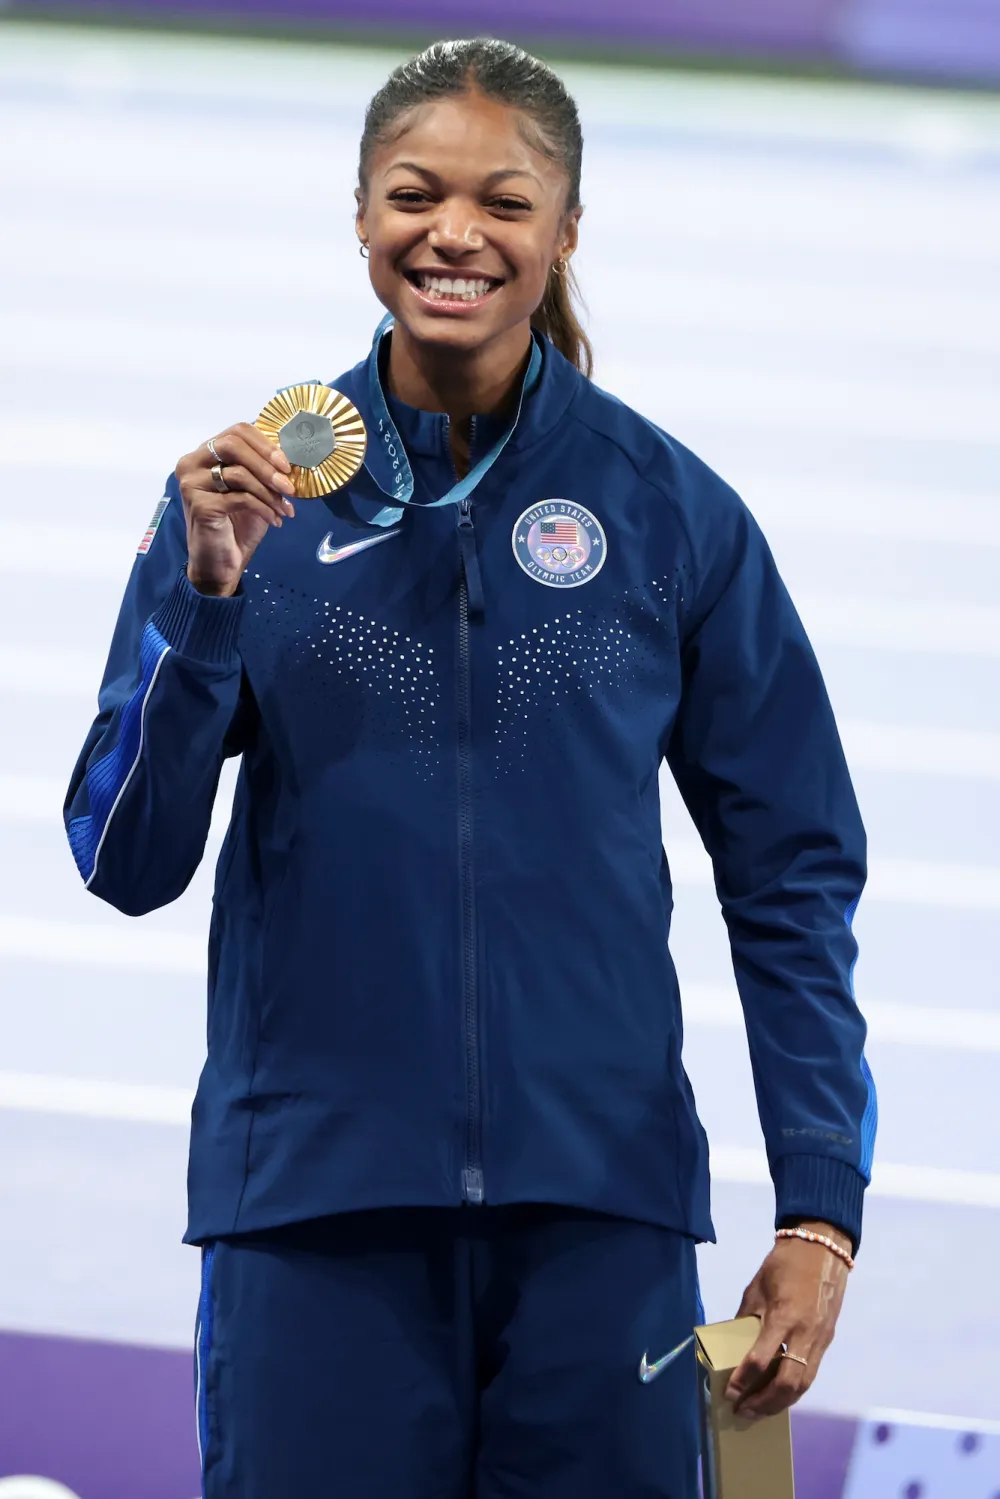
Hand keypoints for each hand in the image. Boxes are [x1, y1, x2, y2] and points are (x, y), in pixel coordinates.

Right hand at [176, 423, 295, 596]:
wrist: (222, 563)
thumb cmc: (238, 525)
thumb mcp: (254, 490)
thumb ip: (263, 468)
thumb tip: (291, 454)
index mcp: (205, 453)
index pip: (237, 431)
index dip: (265, 444)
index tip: (287, 465)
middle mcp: (192, 463)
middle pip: (233, 444)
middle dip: (267, 464)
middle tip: (288, 485)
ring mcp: (192, 483)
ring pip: (238, 472)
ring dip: (269, 492)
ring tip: (285, 508)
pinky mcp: (199, 504)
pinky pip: (240, 497)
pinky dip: (264, 508)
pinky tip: (275, 520)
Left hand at [724, 1220, 850, 1418]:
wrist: (821, 1248)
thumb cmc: (783, 1264)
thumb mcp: (756, 1288)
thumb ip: (746, 1318)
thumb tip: (732, 1344)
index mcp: (783, 1317)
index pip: (760, 1359)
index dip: (743, 1381)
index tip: (729, 1394)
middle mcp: (804, 1333)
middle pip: (787, 1384)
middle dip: (763, 1403)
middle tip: (743, 1411)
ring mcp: (819, 1339)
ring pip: (803, 1385)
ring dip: (780, 1403)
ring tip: (759, 1410)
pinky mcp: (826, 1340)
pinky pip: (810, 1373)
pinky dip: (794, 1389)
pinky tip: (779, 1394)